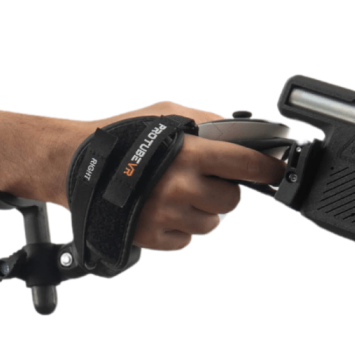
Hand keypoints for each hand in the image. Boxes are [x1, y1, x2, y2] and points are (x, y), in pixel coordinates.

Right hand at [79, 101, 285, 249]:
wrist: (77, 165)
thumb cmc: (121, 137)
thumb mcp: (167, 114)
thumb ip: (207, 123)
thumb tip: (241, 134)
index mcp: (190, 153)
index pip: (248, 166)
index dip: (268, 170)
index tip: (277, 172)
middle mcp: (182, 187)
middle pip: (232, 200)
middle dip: (222, 189)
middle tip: (201, 178)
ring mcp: (168, 215)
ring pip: (211, 223)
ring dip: (201, 210)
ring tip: (175, 192)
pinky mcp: (154, 237)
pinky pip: (187, 239)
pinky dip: (180, 227)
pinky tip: (161, 208)